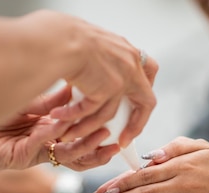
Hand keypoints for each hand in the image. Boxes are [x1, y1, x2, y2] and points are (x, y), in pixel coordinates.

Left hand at [0, 88, 120, 171]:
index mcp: (50, 134)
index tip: (115, 123)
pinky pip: (40, 147)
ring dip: (85, 147)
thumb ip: (53, 103)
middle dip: (99, 148)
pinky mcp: (19, 159)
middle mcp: (46, 147)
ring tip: (101, 137)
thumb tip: (76, 90)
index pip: (81, 138)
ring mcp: (34, 155)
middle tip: (116, 140)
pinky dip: (50, 136)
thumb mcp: (29, 106)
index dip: (99, 134)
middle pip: (80, 153)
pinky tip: (57, 125)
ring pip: (67, 156)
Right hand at [42, 12, 158, 147]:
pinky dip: (72, 116)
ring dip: (88, 127)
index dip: (144, 89)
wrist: (59, 38)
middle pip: (146, 102)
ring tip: (71, 132)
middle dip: (137, 124)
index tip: (134, 104)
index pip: (150, 70)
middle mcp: (131, 65)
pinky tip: (58, 116)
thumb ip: (103, 59)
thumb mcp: (94, 44)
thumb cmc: (66, 37)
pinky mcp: (106, 90)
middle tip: (124, 138)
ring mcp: (121, 79)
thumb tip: (97, 73)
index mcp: (129, 51)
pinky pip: (90, 112)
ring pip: (109, 114)